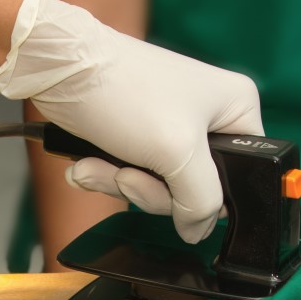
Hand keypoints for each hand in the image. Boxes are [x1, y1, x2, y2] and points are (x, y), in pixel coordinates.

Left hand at [0, 0, 263, 243]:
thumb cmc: (124, 92)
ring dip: (119, 184)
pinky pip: (128, 174)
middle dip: (150, 190)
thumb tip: (198, 231)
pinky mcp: (134, 132)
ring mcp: (168, 125)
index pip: (241, 176)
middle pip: (192, 189)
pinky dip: (104, 174)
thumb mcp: (178, 153)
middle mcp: (207, 116)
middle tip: (127, 174)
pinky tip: (86, 164)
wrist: (58, 68)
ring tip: (97, 165)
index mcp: (236, 109)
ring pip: (155, 186)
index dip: (205, 198)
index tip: (174, 196)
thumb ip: (201, 201)